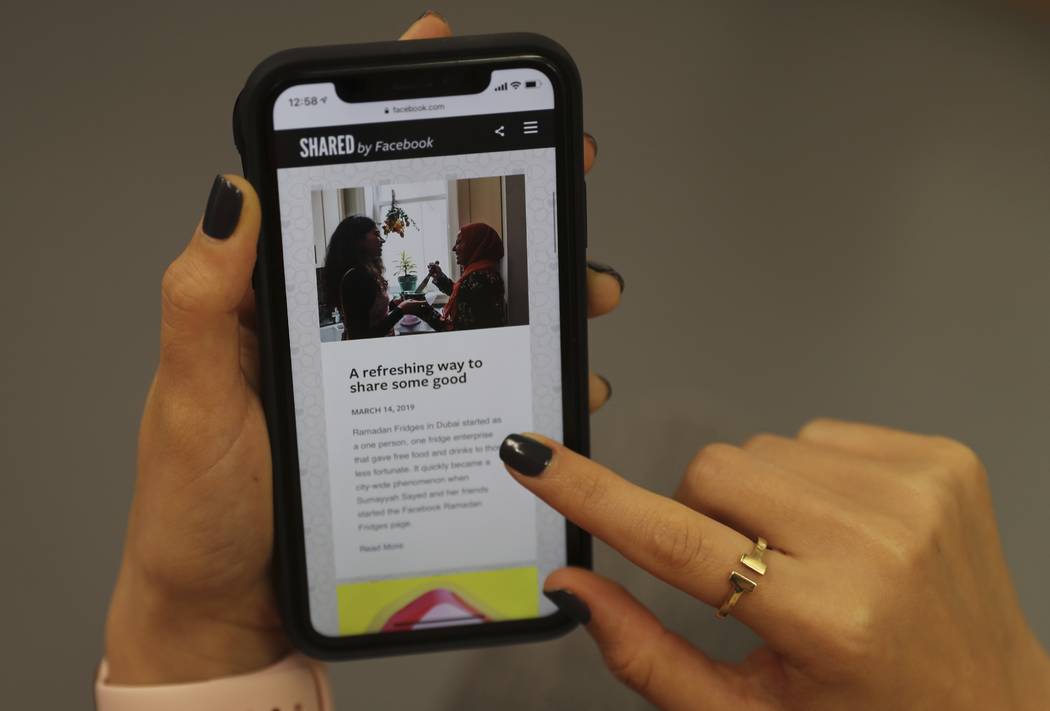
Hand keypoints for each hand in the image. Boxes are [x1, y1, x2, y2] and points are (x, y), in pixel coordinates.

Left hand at [104, 11, 620, 682]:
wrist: (233, 611)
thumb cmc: (201, 510)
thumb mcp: (196, 399)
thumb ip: (208, 300)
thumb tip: (233, 192)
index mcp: (279, 304)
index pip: (336, 191)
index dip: (391, 123)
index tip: (439, 66)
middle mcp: (335, 330)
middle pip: (425, 245)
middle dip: (501, 203)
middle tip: (564, 177)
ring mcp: (378, 378)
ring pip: (470, 312)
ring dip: (537, 289)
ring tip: (585, 288)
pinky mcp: (408, 426)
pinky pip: (481, 382)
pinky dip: (532, 370)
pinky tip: (564, 374)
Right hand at [499, 421, 1049, 709]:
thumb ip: (647, 655)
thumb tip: (572, 587)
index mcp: (827, 621)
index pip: (676, 541)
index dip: (591, 496)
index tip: (532, 456)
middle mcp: (879, 544)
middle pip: (713, 470)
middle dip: (705, 518)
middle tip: (745, 575)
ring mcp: (918, 490)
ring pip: (763, 447)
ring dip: (762, 499)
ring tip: (805, 557)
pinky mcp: (941, 458)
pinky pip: (818, 433)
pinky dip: (811, 479)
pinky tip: (845, 531)